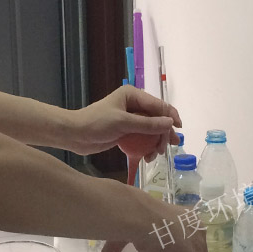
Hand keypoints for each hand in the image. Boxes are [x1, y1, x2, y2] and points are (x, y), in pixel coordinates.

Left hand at [65, 85, 180, 157]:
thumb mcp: (123, 123)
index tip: (178, 130)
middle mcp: (134, 104)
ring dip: (155, 142)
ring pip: (151, 130)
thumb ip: (147, 124)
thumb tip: (170, 123)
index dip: (171, 117)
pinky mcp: (125, 131)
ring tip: (155, 155)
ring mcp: (130, 118)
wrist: (74, 134)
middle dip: (163, 133)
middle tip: (166, 148)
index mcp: (133, 95)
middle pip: (157, 118)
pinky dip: (146, 147)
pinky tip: (147, 156)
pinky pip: (142, 138)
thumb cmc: (96, 123)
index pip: (159, 105)